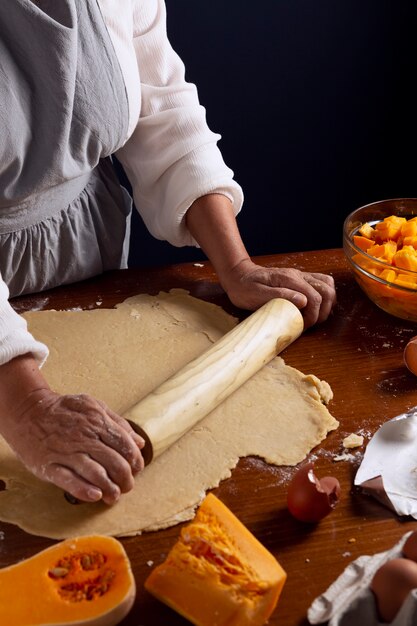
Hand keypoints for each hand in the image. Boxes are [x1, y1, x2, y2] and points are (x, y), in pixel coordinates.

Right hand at [3, 388, 144, 504]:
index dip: (135, 459)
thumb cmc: (65, 410)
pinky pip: (68, 480)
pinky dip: (84, 490)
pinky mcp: (49, 466)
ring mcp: (66, 451)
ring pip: (95, 473)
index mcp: (97, 421)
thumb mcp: (93, 406)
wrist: (28, 412)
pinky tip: (96, 495)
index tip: (137, 468)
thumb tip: (139, 442)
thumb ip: (117, 423)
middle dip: (126, 478)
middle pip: (114, 461)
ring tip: (115, 496)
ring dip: (110, 488)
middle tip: (127, 486)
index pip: (124, 444)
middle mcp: (83, 436)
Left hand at [221, 259, 335, 327]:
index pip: (315, 296)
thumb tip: (303, 301)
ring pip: (327, 285)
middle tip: (311, 323)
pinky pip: (320, 284)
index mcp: (289, 279)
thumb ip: (280, 295)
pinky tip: (313, 308)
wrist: (238, 275)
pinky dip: (323, 297)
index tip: (304, 326)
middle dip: (324, 310)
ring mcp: (300, 276)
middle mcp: (298, 275)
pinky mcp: (299, 280)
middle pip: (327, 290)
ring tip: (314, 317)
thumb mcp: (256, 294)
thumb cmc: (244, 287)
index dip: (314, 314)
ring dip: (327, 303)